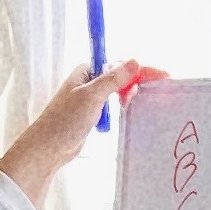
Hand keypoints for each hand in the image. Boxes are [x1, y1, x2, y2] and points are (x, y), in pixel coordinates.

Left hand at [0, 60, 143, 202]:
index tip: (162, 75)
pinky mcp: (92, 114)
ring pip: (117, 91)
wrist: (49, 148)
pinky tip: (130, 111)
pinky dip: (122, 107)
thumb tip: (134, 61)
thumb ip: (113, 79)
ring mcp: (90, 98)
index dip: (141, 69)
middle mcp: (89, 81)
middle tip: (155, 89)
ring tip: (139, 102)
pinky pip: (112, 105)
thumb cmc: (65, 121)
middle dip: (137, 81)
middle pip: (120, 75)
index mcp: (87, 71)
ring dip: (130, 94)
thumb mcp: (92, 96)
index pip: (119, 64)